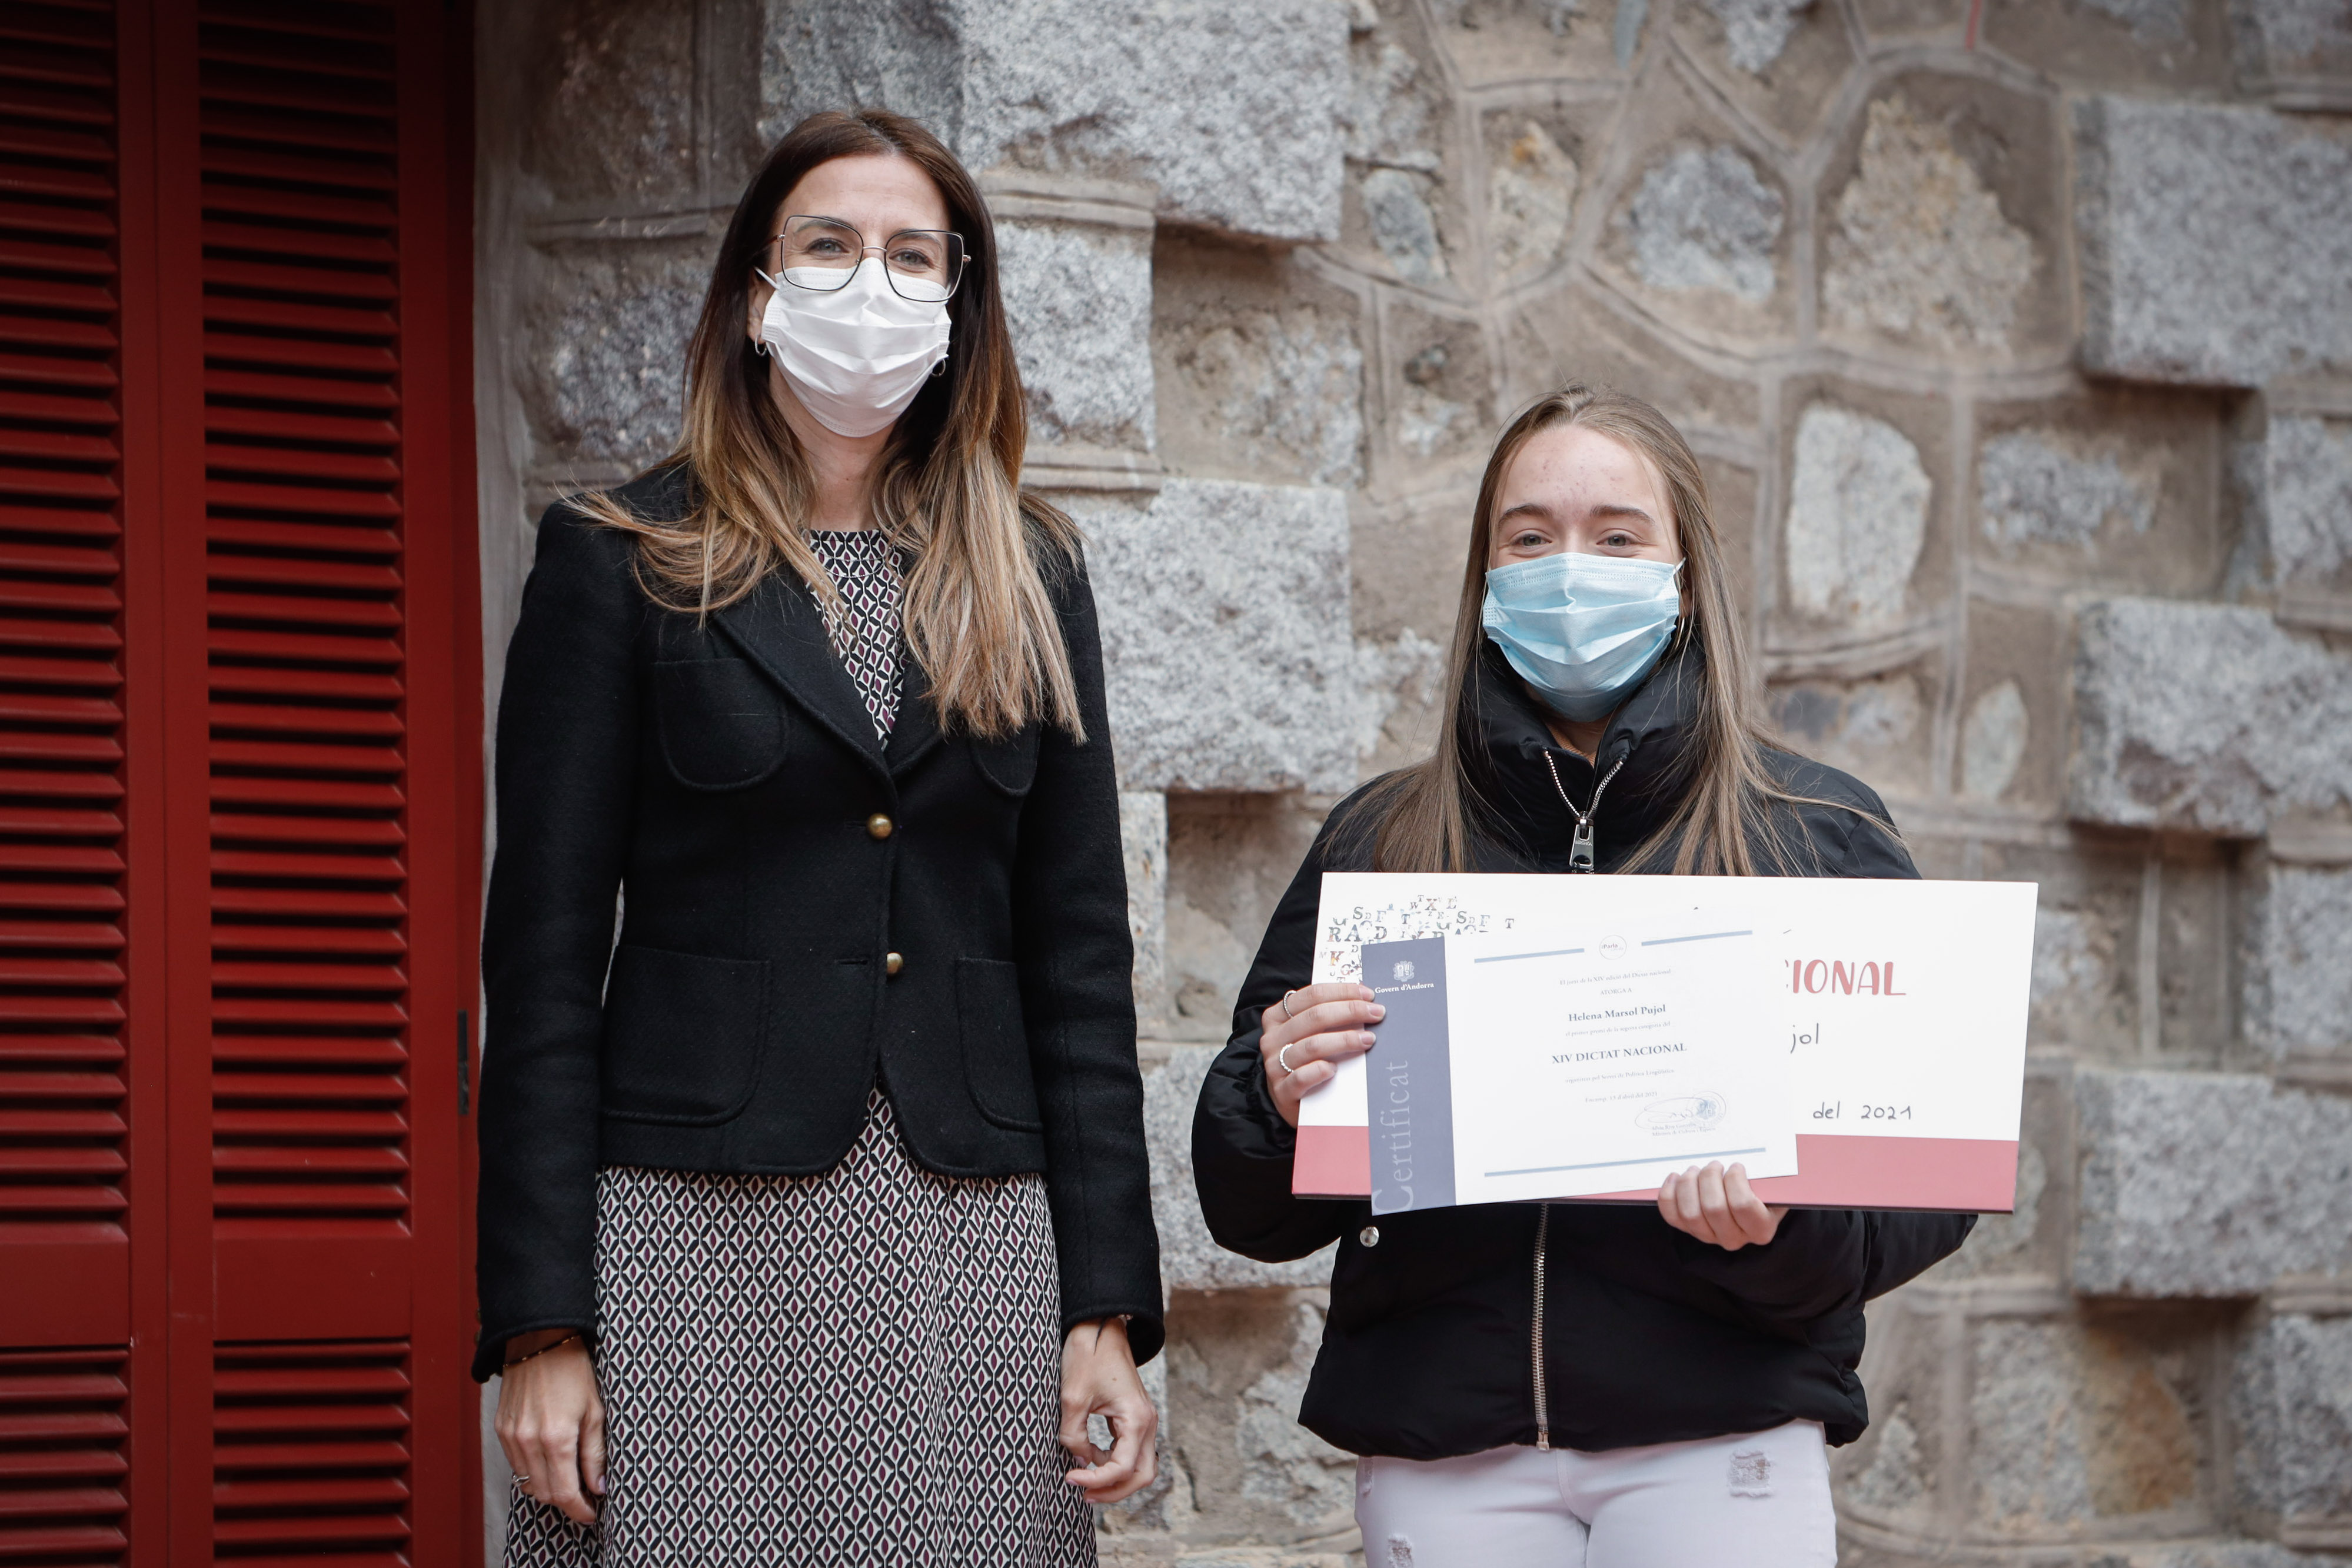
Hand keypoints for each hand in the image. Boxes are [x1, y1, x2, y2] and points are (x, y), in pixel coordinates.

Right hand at [495, 1330, 604, 1522]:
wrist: (539, 1340)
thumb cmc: (573, 1371)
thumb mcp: (595, 1411)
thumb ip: (594, 1454)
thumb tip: (597, 1486)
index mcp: (556, 1438)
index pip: (564, 1493)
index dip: (579, 1510)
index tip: (591, 1513)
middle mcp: (528, 1442)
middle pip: (545, 1494)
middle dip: (566, 1500)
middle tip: (584, 1495)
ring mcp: (511, 1437)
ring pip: (528, 1482)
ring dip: (549, 1487)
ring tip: (569, 1477)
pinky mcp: (500, 1430)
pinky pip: (516, 1465)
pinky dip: (532, 1470)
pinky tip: (549, 1459)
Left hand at [1059, 1318, 1157, 1504]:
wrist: (1098, 1325)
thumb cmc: (1087, 1355)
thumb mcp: (1072, 1398)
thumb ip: (1074, 1436)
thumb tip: (1079, 1462)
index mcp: (1137, 1418)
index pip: (1122, 1468)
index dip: (1096, 1481)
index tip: (1069, 1478)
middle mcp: (1146, 1422)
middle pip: (1142, 1475)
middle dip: (1114, 1491)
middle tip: (1083, 1494)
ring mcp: (1143, 1420)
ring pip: (1139, 1467)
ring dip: (1115, 1481)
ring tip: (1084, 1483)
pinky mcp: (1133, 1418)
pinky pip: (1131, 1452)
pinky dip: (1114, 1465)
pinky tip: (1090, 1462)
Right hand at [1258, 982, 1383, 1127]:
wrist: (1293, 1103)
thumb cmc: (1306, 1062)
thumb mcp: (1309, 1034)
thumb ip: (1327, 1016)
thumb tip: (1363, 1000)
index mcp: (1277, 1017)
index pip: (1312, 995)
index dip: (1343, 992)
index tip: (1368, 995)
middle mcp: (1273, 1038)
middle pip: (1315, 1017)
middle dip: (1350, 1011)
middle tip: (1376, 1014)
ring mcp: (1275, 1065)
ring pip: (1312, 1045)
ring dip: (1345, 1040)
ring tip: (1368, 1040)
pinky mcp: (1282, 1091)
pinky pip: (1302, 1077)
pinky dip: (1321, 1070)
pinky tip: (1336, 1069)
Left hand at [1657, 1161, 1786, 1251]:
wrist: (1750, 1203)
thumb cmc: (1762, 1189)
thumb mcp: (1772, 1184)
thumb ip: (1767, 1176)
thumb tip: (1758, 1157)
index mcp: (1760, 1228)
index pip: (1743, 1205)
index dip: (1735, 1180)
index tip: (1736, 1165)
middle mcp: (1734, 1238)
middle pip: (1714, 1208)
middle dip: (1710, 1178)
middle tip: (1714, 1164)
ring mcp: (1709, 1236)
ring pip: (1690, 1213)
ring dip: (1689, 1184)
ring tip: (1695, 1170)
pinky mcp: (1689, 1230)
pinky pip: (1672, 1215)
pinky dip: (1669, 1194)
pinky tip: (1675, 1177)